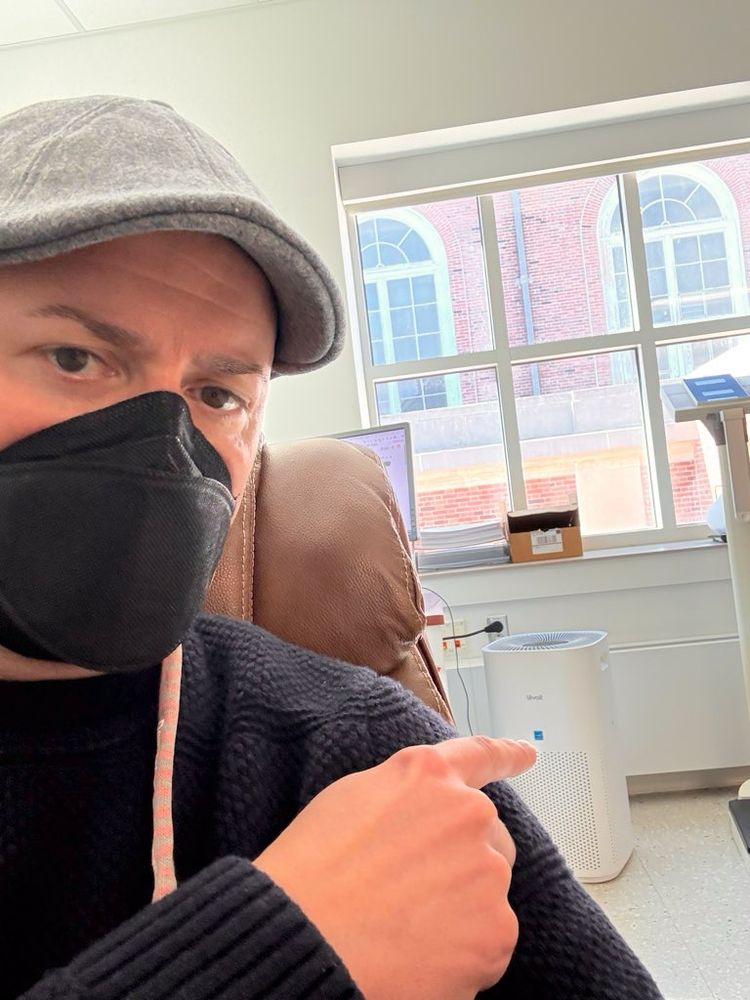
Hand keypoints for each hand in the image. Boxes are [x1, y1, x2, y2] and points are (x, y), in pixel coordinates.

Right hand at [254, 736, 535, 999]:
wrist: (303, 936)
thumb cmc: (312, 871)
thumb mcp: (352, 798)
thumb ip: (405, 794)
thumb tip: (424, 812)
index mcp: (429, 777)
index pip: (480, 756)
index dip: (508, 755)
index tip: (529, 752)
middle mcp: (467, 814)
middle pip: (488, 839)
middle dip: (464, 863)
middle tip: (415, 895)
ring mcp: (486, 872)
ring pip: (487, 894)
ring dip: (460, 912)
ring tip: (405, 930)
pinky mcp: (496, 931)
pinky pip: (487, 945)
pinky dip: (462, 957)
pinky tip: (418, 959)